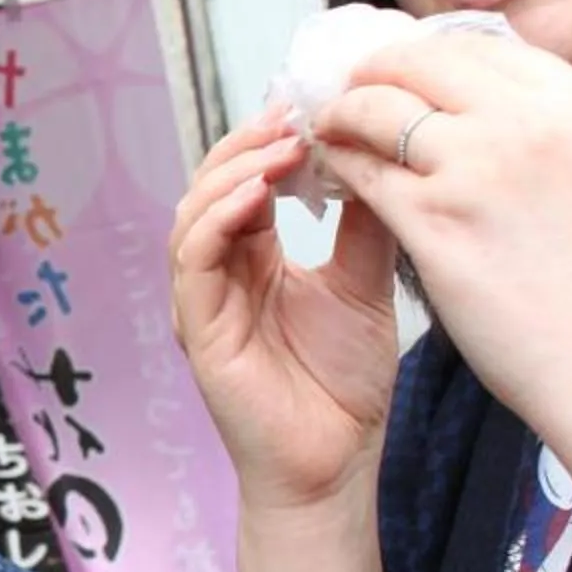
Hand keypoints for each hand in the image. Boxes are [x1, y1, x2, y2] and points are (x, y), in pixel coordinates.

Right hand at [168, 112, 402, 509]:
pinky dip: (218, 219)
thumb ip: (364, 223)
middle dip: (249, 142)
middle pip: (212, 184)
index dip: (271, 139)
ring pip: (194, 213)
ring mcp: (203, 300)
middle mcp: (220, 272)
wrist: (333, 466)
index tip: (313, 105)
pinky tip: (255, 196)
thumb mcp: (364, 283)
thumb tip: (377, 151)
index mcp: (254, 257)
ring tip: (282, 146)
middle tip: (296, 113)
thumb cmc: (342, 386)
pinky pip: (194, 261)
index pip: (247, 179)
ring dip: (233, 171)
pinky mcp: (196, 330)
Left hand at [313, 30, 571, 438]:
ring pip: (376, 108)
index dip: (423, 55)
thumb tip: (477, 107)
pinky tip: (335, 175)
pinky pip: (363, 170)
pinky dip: (340, 164)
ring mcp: (477, 168)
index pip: (476, 44)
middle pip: (417, 62)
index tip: (397, 72)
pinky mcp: (435, 221)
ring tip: (328, 131)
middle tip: (346, 93)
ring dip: (343, 114)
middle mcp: (527, 120)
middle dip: (372, 72)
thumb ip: (544, 131)